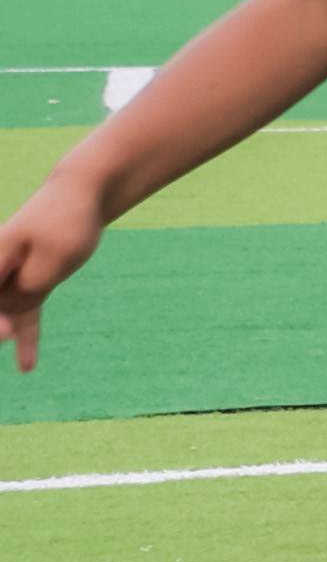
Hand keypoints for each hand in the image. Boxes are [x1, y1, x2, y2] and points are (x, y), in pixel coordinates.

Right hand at [0, 164, 90, 367]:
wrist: (83, 194)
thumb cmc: (66, 220)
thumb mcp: (54, 256)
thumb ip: (30, 287)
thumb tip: (11, 317)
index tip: (7, 331)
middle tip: (9, 336)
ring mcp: (9, 281)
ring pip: (1, 319)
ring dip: (5, 335)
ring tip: (25, 368)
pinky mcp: (28, 286)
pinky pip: (23, 318)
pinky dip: (26, 339)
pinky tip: (28, 368)